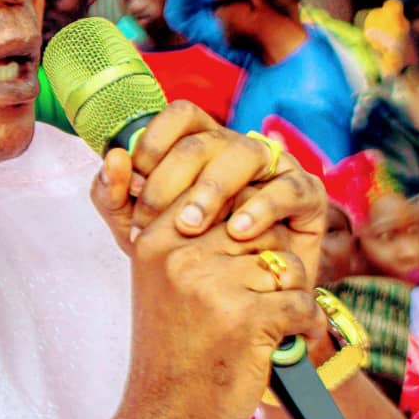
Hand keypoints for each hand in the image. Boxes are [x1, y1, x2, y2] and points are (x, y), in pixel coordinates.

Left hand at [91, 100, 326, 282]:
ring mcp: (273, 166)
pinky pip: (288, 187)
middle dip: (171, 181)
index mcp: (197, 142)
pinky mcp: (306, 194)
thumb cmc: (182, 255)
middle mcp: (234, 146)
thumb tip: (113, 157)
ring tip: (190, 227)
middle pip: (204, 140)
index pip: (179, 115)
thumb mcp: (138, 229)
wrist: (233, 302)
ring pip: (245, 154)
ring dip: (211, 190)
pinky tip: (237, 233)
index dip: (153, 143)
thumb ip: (114, 195)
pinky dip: (261, 207)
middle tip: (151, 221)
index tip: (134, 185)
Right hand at [118, 195, 325, 418]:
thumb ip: (191, 235)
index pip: (221, 194)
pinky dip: (305, 325)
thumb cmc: (170, 350)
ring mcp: (211, 283)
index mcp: (155, 238)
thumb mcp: (161, 280)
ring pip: (286, 262)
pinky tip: (287, 340)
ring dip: (291, 293)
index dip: (247, 223)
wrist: (162, 418)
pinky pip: (303, 300)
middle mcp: (179, 253)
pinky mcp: (246, 317)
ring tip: (277, 319)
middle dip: (272, 259)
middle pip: (259, 224)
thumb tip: (249, 197)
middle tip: (265, 293)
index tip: (245, 259)